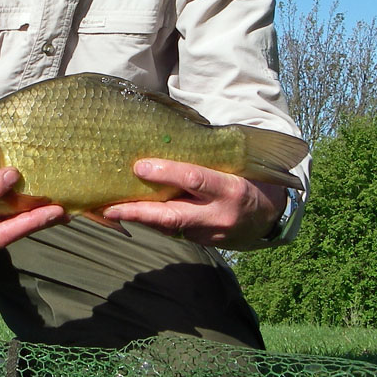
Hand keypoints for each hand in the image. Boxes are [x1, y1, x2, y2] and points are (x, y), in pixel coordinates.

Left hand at [101, 159, 288, 249]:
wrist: (269, 216)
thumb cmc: (248, 177)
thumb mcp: (237, 163)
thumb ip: (207, 154)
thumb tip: (168, 134)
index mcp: (231, 189)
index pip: (195, 179)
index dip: (166, 173)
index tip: (140, 166)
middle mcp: (220, 215)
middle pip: (174, 214)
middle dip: (140, 211)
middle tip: (110, 206)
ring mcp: (209, 234)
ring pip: (167, 227)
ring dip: (137, 219)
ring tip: (107, 211)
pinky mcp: (201, 243)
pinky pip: (171, 231)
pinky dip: (148, 222)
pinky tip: (126, 215)